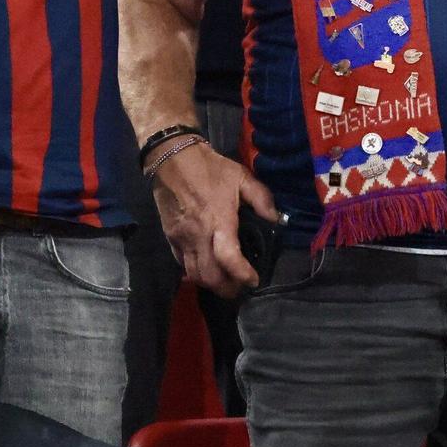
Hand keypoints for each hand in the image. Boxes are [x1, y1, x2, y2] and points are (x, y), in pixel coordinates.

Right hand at [152, 139, 280, 296]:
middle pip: (209, 276)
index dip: (242, 274)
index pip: (228, 258)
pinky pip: (182, 264)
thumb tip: (276, 219)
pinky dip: (195, 272)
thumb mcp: (241, 176)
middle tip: (241, 287)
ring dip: (211, 284)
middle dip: (227, 288)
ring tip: (226, 281)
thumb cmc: (209, 168)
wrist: (172, 159)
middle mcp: (198, 235)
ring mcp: (181, 239)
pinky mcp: (170, 238)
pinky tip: (207, 268)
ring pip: (194, 274)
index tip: (254, 280)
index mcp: (218, 220)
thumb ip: (261, 198)